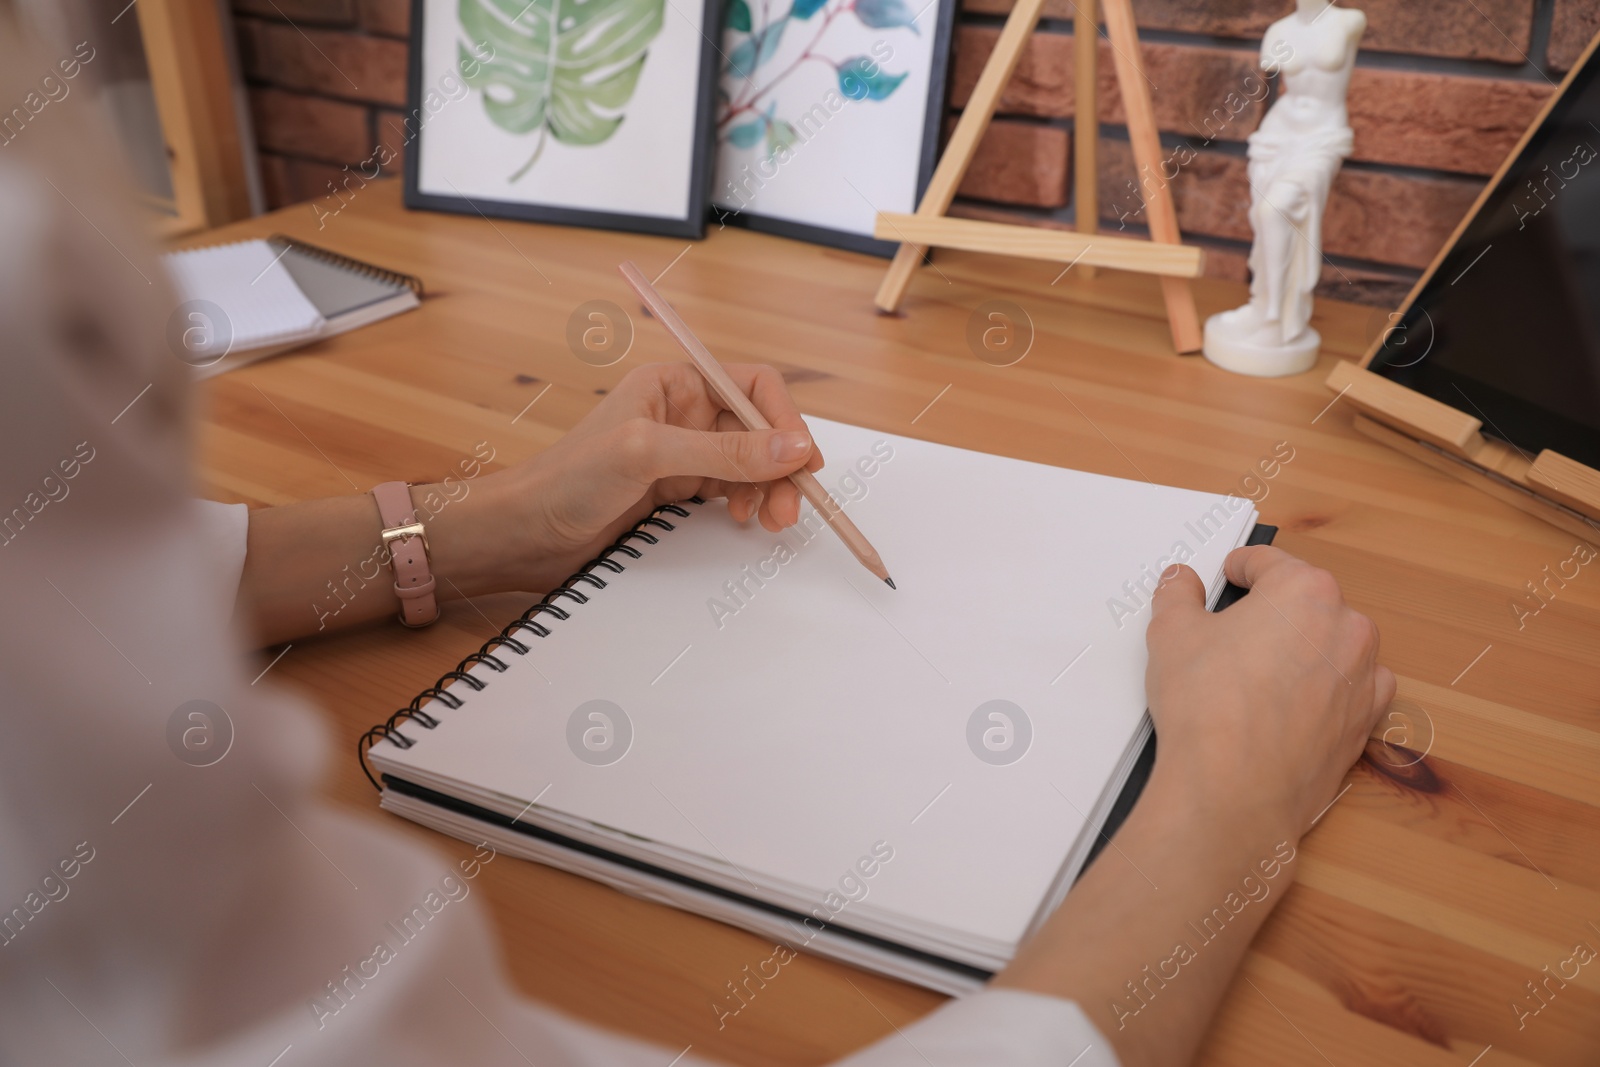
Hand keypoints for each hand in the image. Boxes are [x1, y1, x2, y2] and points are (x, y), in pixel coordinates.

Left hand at [468, 363, 822, 593]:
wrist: (525, 532)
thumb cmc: (566, 478)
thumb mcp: (648, 454)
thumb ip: (724, 451)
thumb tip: (791, 447)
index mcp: (674, 384)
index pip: (752, 386)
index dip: (784, 419)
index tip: (802, 458)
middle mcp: (682, 413)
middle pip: (759, 428)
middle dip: (781, 464)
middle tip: (791, 503)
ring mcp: (681, 453)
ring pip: (750, 463)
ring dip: (769, 489)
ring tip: (771, 519)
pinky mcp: (676, 490)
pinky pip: (730, 491)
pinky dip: (747, 504)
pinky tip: (743, 519)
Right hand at [1144, 545, 1394, 841]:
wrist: (1233, 791)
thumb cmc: (1210, 711)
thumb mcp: (1172, 633)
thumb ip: (1178, 595)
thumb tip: (1180, 582)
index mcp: (1305, 591)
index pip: (1269, 562)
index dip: (1239, 567)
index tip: (1229, 575)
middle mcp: (1346, 628)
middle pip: (1306, 601)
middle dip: (1271, 611)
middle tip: (1230, 631)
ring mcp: (1363, 677)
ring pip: (1332, 645)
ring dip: (1301, 649)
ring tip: (1257, 672)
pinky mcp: (1364, 723)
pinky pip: (1349, 690)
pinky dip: (1325, 690)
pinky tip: (1288, 704)